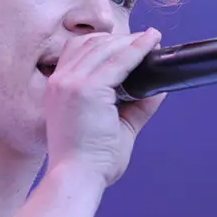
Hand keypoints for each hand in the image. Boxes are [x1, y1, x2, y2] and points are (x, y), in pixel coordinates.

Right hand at [43, 28, 166, 187]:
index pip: (76, 51)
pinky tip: (151, 44)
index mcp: (57, 88)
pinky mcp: (87, 89)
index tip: (126, 43)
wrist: (77, 177)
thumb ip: (135, 106)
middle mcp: (60, 81)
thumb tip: (158, 89)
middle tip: (146, 40)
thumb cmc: (90, 160)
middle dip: (120, 39)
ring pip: (105, 47)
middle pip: (90, 43)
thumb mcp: (114, 126)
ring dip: (129, 41)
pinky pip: (119, 61)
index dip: (103, 42)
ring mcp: (71, 83)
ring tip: (150, 40)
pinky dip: (137, 50)